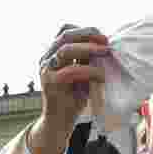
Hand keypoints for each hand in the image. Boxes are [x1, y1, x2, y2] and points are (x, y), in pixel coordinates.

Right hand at [31, 26, 109, 153]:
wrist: (59, 123)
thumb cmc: (73, 99)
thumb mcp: (82, 75)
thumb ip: (87, 60)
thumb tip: (105, 46)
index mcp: (53, 53)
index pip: (66, 30)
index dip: (85, 30)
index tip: (103, 36)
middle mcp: (46, 58)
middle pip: (65, 35)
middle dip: (88, 35)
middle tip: (106, 42)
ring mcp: (46, 70)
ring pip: (66, 49)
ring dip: (88, 48)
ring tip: (105, 52)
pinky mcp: (50, 83)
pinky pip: (71, 71)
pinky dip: (88, 70)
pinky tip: (101, 75)